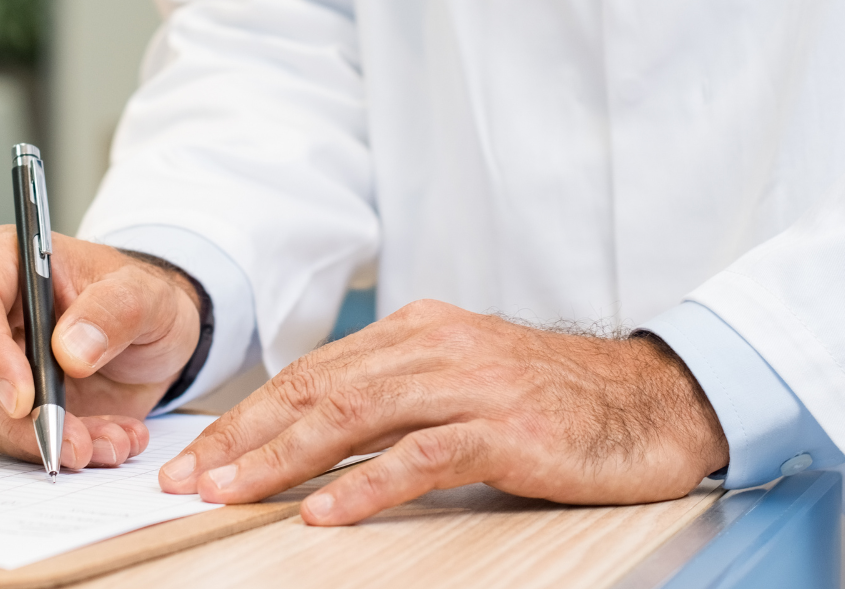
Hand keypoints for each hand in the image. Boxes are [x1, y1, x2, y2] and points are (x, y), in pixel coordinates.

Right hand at [0, 225, 202, 468]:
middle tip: (76, 444)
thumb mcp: (147, 295)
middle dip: (20, 419)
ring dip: (46, 442)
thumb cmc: (141, 301)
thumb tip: (68, 350)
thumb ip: (115, 311)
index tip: (23, 398)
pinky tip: (107, 443)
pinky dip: (57, 452)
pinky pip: (11, 441)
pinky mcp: (3, 405)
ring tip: (112, 441)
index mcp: (8, 262)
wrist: (154, 341)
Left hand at [156, 299, 727, 524]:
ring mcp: (471, 385)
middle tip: (190, 480)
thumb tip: (311, 438)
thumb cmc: (556, 402)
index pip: (313, 374)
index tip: (197, 458)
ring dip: (284, 459)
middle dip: (244, 438)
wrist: (655, 401)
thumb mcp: (464, 381)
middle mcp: (436, 347)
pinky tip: (325, 512)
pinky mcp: (506, 428)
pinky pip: (422, 456)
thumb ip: (396, 396)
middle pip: (317, 390)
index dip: (247, 417)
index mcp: (419, 331)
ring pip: (354, 416)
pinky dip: (366, 485)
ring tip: (233, 494)